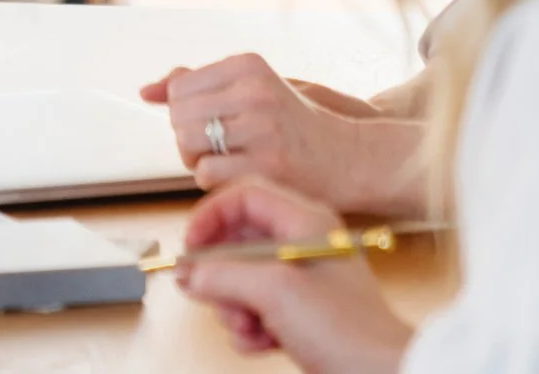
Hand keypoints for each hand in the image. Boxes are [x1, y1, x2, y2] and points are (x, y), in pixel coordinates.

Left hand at [142, 54, 428, 215]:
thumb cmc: (293, 124)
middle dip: (188, 137)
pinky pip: (206, 173)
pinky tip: (238, 175)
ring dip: (198, 160)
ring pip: (188, 144)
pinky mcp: (269, 164)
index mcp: (247, 64)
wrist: (353, 157)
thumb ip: (197, 84)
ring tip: (227, 160)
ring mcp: (261, 127)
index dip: (185, 112)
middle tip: (218, 147)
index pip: (178, 88)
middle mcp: (253, 90)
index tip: (213, 122)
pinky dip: (213, 180)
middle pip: (178, 117)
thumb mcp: (250, 90)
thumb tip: (145, 91)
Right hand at [177, 179, 412, 373]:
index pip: (242, 196)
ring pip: (241, 279)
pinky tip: (260, 343)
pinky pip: (255, 308)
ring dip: (233, 307)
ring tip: (246, 326)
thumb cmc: (347, 330)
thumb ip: (222, 275)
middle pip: (235, 241)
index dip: (209, 217)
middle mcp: (301, 245)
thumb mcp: (274, 292)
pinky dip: (249, 327)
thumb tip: (191, 274)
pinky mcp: (300, 313)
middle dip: (219, 274)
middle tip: (207, 294)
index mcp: (304, 223)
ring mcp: (301, 280)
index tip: (191, 247)